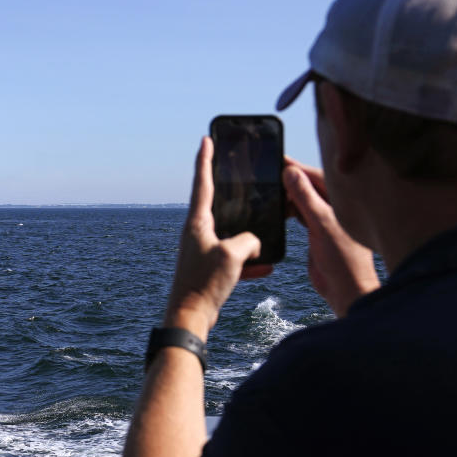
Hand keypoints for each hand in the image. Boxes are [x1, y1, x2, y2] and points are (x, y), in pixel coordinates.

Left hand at [164, 137, 271, 339]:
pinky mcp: (208, 269)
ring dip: (246, 235)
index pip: (203, 181)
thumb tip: (254, 242)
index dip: (206, 158)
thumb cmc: (204, 283)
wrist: (190, 317)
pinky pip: (232, 259)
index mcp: (197, 222)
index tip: (206, 139)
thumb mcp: (233, 255)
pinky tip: (266, 268)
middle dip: (231, 194)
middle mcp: (197, 233)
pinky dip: (248, 262)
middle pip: (217, 205)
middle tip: (241, 177)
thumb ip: (249, 240)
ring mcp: (201, 250)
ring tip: (264, 234)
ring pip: (229, 234)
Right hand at [283, 158, 378, 316]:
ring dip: (288, 196)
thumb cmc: (342, 258)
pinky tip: (276, 208)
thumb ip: (306, 197)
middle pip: (309, 186)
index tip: (277, 158)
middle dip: (290, 180)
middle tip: (267, 173)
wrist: (345, 290)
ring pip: (303, 200)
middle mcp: (335, 206)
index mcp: (342, 200)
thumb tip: (290, 172)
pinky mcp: (317, 232)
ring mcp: (325, 219)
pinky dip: (289, 210)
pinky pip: (300, 214)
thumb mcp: (322, 223)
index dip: (296, 168)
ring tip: (268, 190)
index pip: (316, 176)